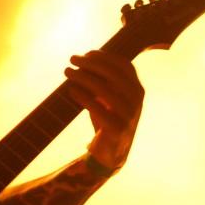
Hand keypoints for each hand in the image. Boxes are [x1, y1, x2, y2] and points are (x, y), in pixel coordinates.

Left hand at [64, 50, 143, 170]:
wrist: (111, 151)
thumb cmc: (107, 117)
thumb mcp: (108, 96)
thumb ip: (102, 79)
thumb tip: (82, 58)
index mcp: (137, 90)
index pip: (124, 66)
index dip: (105, 57)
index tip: (86, 53)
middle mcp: (137, 101)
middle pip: (113, 74)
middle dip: (91, 63)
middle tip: (72, 58)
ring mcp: (129, 115)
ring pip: (104, 90)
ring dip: (82, 77)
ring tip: (67, 71)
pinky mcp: (117, 129)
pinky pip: (97, 108)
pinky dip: (82, 96)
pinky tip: (71, 89)